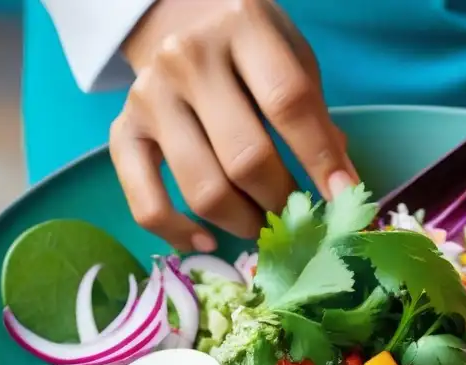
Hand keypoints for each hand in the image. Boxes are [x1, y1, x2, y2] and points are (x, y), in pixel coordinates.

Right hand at [112, 0, 356, 249]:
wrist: (172, 18)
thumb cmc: (246, 44)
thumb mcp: (291, 56)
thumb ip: (315, 115)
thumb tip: (339, 185)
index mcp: (241, 26)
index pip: (288, 103)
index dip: (320, 159)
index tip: (343, 197)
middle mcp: (188, 59)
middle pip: (244, 158)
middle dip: (279, 200)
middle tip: (295, 215)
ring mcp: (150, 97)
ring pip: (203, 189)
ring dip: (242, 222)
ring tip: (261, 223)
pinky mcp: (122, 131)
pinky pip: (146, 203)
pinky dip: (178, 233)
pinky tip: (206, 242)